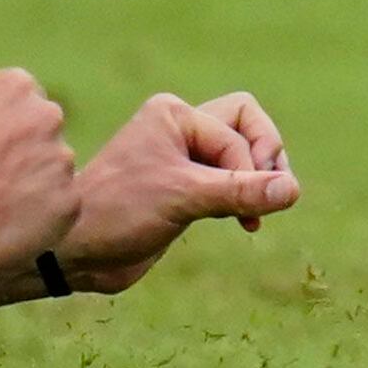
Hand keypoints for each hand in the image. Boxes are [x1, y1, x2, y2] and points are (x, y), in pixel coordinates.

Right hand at [0, 67, 78, 277]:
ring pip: (53, 169)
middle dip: (23, 149)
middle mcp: (47, 116)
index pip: (22, 100)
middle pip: (43, 131)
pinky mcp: (69, 202)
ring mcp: (61, 160)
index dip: (3, 125)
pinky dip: (40, 216)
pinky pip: (59, 207)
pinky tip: (10, 225)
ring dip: (33, 182)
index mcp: (16, 86)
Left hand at [52, 90, 300, 295]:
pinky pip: (229, 185)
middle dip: (264, 160)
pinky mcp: (183, 194)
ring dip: (256, 184)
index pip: (239, 131)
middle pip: (247, 128)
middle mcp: (179, 132)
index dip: (248, 168)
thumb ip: (240, 190)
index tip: (239, 204)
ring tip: (256, 214)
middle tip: (270, 195)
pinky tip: (245, 223)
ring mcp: (182, 163)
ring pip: (241, 158)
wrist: (74, 251)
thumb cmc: (119, 212)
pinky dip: (243, 200)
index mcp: (175, 116)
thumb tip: (293, 189)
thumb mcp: (184, 197)